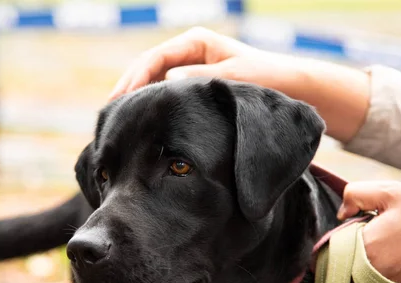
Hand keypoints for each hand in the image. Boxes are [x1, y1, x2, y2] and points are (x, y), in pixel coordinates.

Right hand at [108, 27, 302, 100]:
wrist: (290, 87)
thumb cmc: (266, 79)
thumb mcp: (234, 78)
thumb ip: (202, 78)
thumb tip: (168, 80)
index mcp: (196, 42)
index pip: (154, 58)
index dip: (134, 78)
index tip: (120, 98)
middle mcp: (189, 52)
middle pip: (148, 68)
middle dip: (128, 88)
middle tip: (110, 112)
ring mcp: (190, 68)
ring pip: (154, 82)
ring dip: (137, 98)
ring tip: (119, 119)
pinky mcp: (194, 86)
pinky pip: (166, 93)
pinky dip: (153, 105)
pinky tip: (143, 123)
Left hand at [338, 181, 400, 282]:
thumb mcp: (392, 193)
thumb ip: (357, 194)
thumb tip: (341, 212)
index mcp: (363, 244)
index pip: (336, 240)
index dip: (348, 231)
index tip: (366, 227)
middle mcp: (365, 270)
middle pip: (343, 257)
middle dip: (354, 246)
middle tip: (379, 239)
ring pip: (354, 271)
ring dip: (362, 261)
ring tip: (387, 251)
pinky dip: (375, 275)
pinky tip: (392, 263)